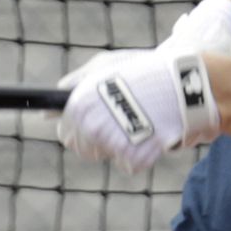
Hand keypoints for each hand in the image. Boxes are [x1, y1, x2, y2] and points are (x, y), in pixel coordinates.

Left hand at [58, 42, 222, 172]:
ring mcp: (111, 144)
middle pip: (83, 150)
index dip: (76, 131)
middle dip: (96, 142)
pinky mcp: (133, 158)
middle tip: (119, 125)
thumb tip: (49, 109)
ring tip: (137, 123)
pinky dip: (139, 155)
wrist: (181, 83)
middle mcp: (90, 126)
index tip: (90, 126)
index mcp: (79, 104)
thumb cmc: (142, 71)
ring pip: (106, 156)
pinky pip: (128, 164)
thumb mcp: (105, 65)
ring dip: (118, 146)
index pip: (65, 133)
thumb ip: (75, 84)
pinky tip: (149, 134)